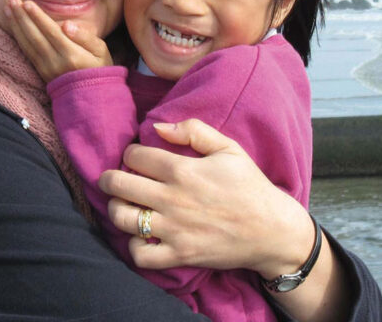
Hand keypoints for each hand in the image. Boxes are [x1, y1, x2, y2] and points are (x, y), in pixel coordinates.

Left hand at [4, 0, 112, 81]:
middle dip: (22, 17)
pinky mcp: (40, 71)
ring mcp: (46, 68)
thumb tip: (67, 25)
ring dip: (16, 25)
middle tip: (12, 0)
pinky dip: (18, 37)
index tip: (27, 3)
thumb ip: (85, 37)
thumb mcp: (101, 51)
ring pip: (27, 44)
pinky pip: (26, 52)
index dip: (38, 17)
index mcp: (72, 55)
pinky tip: (13, 26)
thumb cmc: (99, 68)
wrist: (91, 95)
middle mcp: (55, 62)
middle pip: (35, 36)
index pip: (51, 32)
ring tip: (7, 9)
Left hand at [98, 119, 313, 279]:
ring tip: (124, 204)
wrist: (272, 230)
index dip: (129, 154)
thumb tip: (158, 127)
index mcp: (183, 170)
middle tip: (112, 179)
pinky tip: (141, 236)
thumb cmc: (250, 186)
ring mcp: (174, 230)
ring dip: (116, 209)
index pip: (134, 156)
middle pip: (118, 184)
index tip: (136, 158)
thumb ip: (193, 130)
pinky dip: (134, 246)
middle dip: (109, 178)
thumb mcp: (228, 148)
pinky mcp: (179, 255)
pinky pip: (139, 255)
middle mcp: (173, 199)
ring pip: (122, 218)